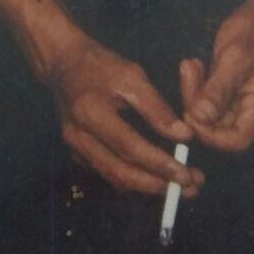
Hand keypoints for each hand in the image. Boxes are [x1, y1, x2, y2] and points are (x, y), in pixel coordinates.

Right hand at [49, 38, 203, 197]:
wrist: (64, 64)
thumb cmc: (100, 65)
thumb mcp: (132, 75)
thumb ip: (156, 107)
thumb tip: (184, 136)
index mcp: (91, 113)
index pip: (129, 147)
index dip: (159, 164)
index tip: (186, 175)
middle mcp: (79, 138)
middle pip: (120, 172)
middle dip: (156, 185)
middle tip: (189, 189)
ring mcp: (75, 149)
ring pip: (114, 178)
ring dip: (148, 188)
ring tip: (180, 189)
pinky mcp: (77, 154)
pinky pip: (108, 174)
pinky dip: (133, 181)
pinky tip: (156, 180)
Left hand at [180, 2, 253, 152]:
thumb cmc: (253, 32)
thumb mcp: (234, 57)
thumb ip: (217, 90)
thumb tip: (199, 118)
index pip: (236, 141)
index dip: (209, 134)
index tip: (191, 109)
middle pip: (220, 130)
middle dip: (197, 106)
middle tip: (188, 73)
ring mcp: (244, 107)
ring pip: (211, 117)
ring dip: (195, 95)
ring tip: (190, 66)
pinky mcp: (233, 99)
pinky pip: (211, 105)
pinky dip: (199, 90)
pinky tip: (194, 67)